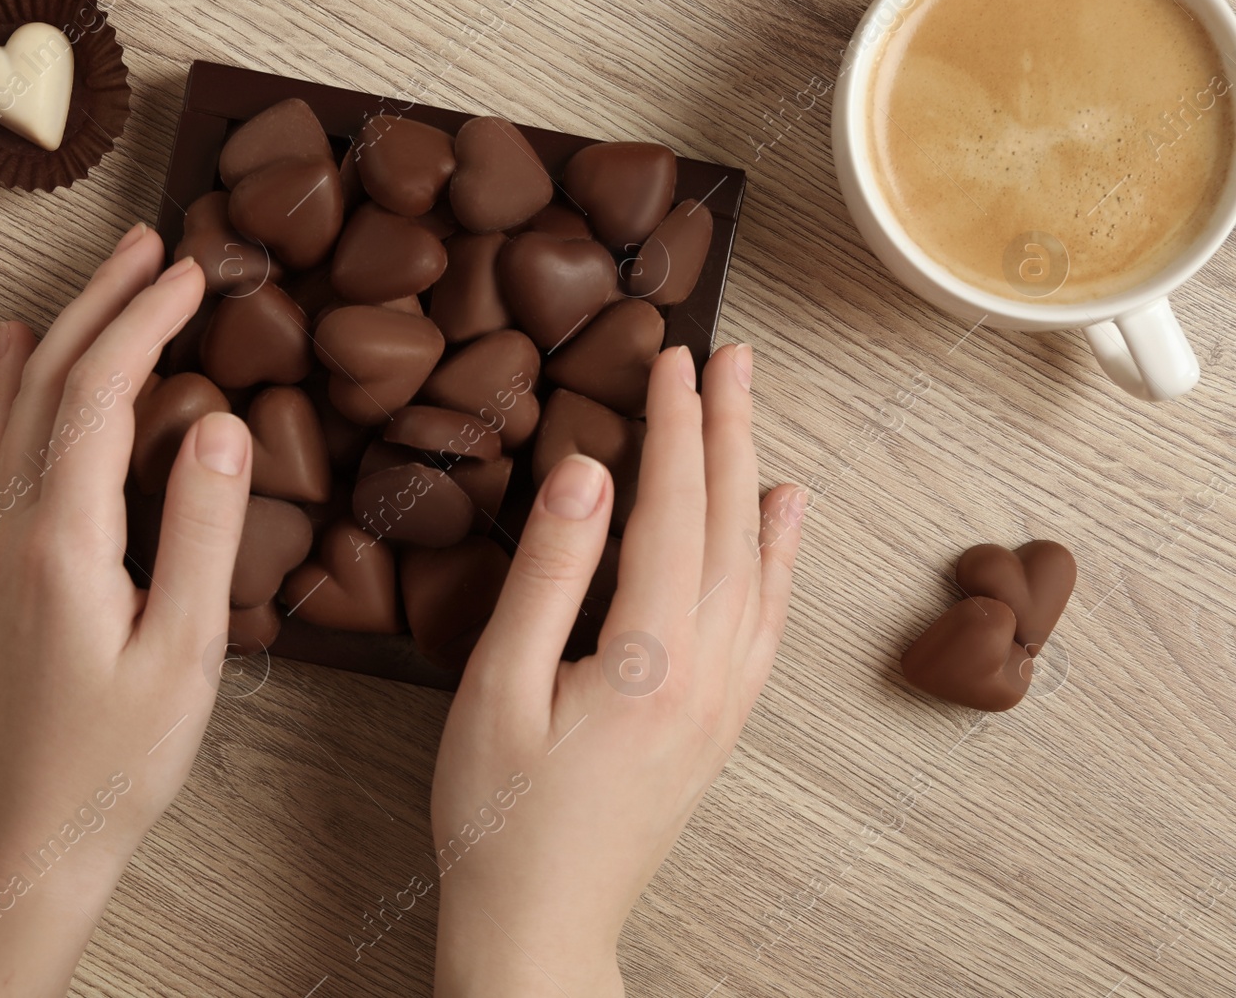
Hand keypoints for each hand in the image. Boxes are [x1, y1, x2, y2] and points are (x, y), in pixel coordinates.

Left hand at [0, 225, 251, 996]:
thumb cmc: (118, 756)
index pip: (100, 394)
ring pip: (18, 404)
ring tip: (105, 275)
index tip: (192, 271)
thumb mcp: (185, 653)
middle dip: (105, 303)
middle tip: (153, 242)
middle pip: (52, 380)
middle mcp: (16, 524)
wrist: (32, 827)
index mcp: (65, 538)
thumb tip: (220, 423)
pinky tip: (19, 357)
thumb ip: (200, 533)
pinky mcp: (1, 562)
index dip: (146, 322)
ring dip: (64, 330)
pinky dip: (11, 385)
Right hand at [431, 344, 806, 996]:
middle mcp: (708, 672)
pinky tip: (784, 519)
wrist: (543, 924)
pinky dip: (781, 556)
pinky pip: (768, 619)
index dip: (674, 427)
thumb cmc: (500, 817)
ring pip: (758, 565)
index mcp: (649, 658)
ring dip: (754, 477)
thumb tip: (585, 475)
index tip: (671, 358)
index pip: (674, 510)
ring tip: (754, 410)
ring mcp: (724, 701)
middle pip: (730, 523)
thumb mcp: (496, 690)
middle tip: (728, 355)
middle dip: (728, 428)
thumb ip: (547, 576)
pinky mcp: (721, 723)